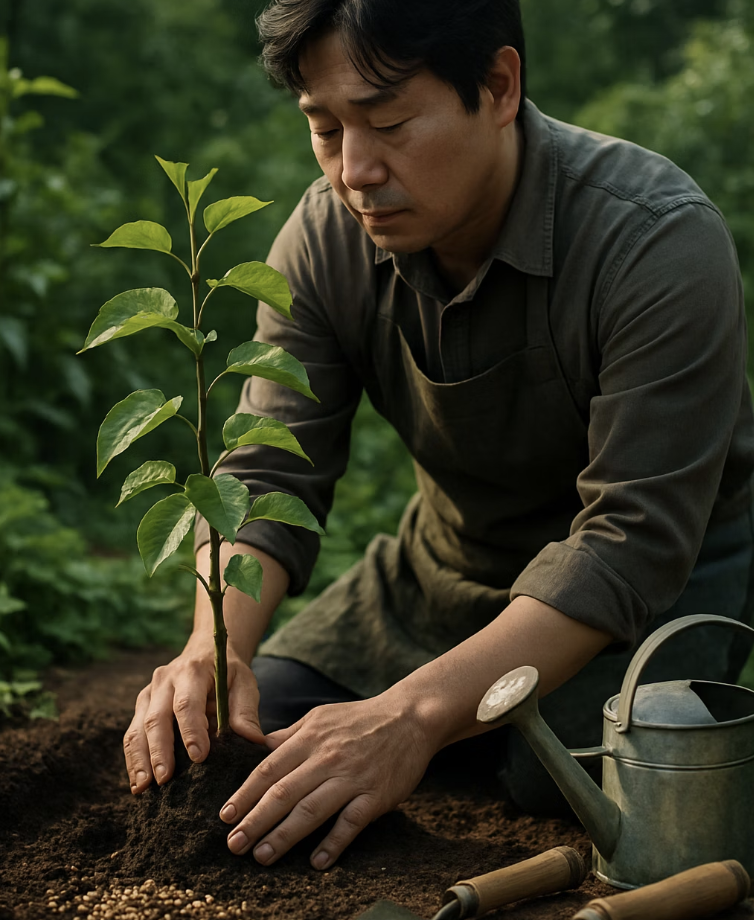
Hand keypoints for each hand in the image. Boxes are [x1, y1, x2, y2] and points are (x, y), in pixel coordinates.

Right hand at [123, 643, 264, 792]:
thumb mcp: (244, 683)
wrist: (205, 653)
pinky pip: (132, 735)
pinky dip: (133, 760)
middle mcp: (165, 680)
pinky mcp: (141, 706)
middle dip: (159, 750)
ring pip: (137, 728)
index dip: (191, 730)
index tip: (198, 757)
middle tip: (165, 779)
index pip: (187, 703)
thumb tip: (254, 741)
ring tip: (143, 788)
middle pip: (157, 718)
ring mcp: (149, 693)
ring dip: (140, 760)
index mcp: (192, 671)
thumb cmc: (226, 673)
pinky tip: (138, 783)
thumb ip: (246, 711)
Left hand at [218, 689, 437, 869]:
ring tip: (262, 856)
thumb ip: (290, 735)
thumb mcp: (320, 716)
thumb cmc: (360, 719)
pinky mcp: (375, 795)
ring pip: (310, 810)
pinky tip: (317, 862)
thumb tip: (259, 749)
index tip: (225, 816)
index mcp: (310, 738)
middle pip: (283, 793)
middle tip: (234, 845)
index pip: (268, 769)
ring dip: (283, 836)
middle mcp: (326, 757)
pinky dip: (333, 844)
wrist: (409, 717)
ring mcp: (351, 777)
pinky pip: (350, 823)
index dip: (244, 794)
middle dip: (255, 821)